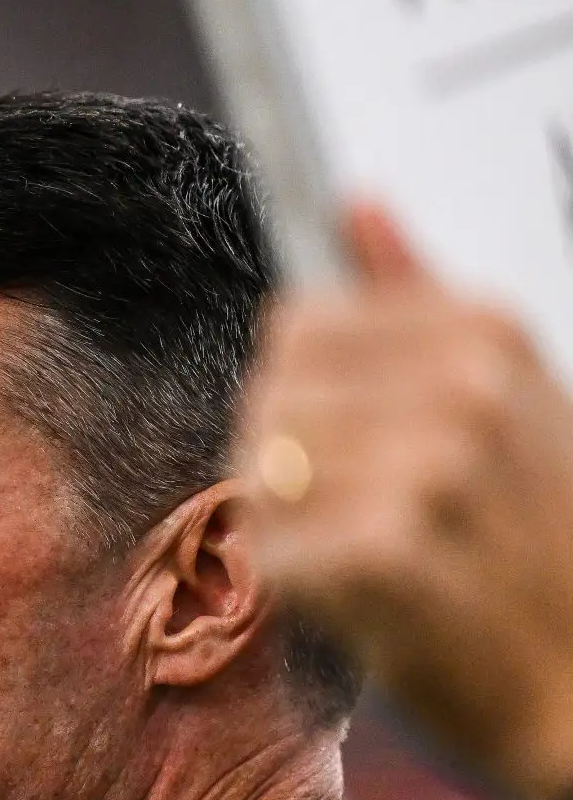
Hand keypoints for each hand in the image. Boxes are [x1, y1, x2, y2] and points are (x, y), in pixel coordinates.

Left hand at [238, 202, 572, 799]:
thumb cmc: (537, 536)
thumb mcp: (501, 389)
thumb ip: (416, 294)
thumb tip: (357, 200)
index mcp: (483, 330)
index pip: (297, 322)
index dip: (308, 393)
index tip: (365, 441)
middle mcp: (460, 385)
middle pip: (269, 395)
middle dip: (293, 460)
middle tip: (372, 513)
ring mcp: (426, 465)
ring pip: (261, 472)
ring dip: (295, 525)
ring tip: (377, 555)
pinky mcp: (386, 550)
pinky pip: (276, 551)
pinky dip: (305, 586)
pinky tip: (371, 598)